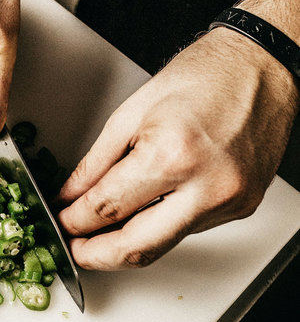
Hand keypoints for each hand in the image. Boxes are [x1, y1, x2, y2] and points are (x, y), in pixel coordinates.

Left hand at [57, 27, 298, 269]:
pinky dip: (157, 227)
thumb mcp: (131, 113)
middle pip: (137, 248)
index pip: (107, 208)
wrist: (260, 66)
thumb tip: (71, 196)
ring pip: (162, 245)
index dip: (74, 222)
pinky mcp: (241, 207)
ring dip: (125, 245)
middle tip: (74, 248)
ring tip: (99, 233)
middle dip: (96, 256)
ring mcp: (228, 201)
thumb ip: (95, 163)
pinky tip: (141, 213)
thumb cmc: (202, 76)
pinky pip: (187, 230)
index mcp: (172, 154)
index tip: (62, 222)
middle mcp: (206, 186)